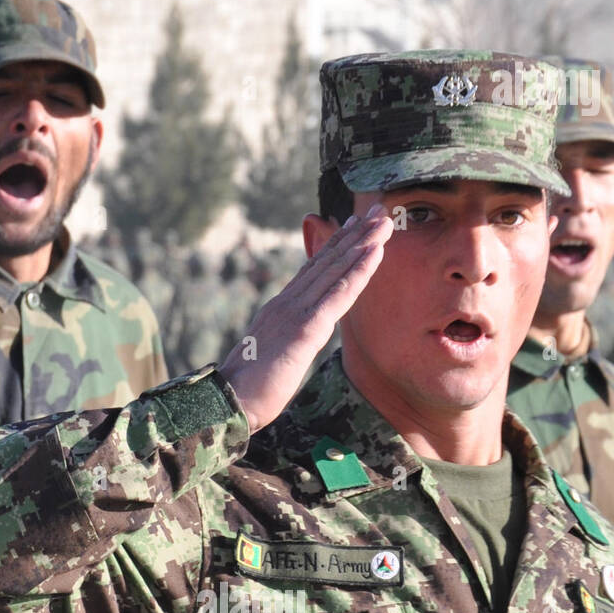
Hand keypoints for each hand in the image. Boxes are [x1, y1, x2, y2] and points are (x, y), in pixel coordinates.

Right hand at [219, 203, 393, 431]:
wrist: (229, 401)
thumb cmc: (247, 390)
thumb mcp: (270, 357)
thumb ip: (284, 343)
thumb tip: (293, 345)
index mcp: (279, 309)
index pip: (312, 270)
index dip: (334, 245)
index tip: (351, 223)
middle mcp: (287, 302)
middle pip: (326, 261)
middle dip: (354, 234)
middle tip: (377, 210)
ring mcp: (295, 312)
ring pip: (336, 270)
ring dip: (363, 244)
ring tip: (384, 222)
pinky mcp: (305, 329)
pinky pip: (339, 294)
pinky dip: (359, 271)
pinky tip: (376, 253)